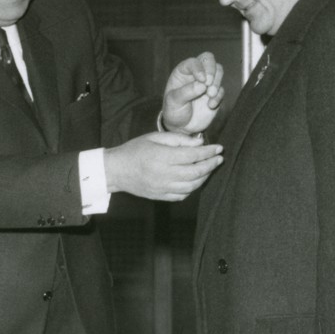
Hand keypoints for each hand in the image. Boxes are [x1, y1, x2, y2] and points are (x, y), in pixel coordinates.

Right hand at [103, 131, 223, 201]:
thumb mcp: (154, 137)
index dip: (209, 152)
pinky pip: (182, 195)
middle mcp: (164, 174)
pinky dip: (193, 188)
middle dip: (211, 165)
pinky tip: (195, 180)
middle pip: (196, 172)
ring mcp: (162, 187)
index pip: (193, 155)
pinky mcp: (160, 196)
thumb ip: (178, 139)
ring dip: (204, 177)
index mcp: (162, 157)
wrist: (116, 170)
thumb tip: (200, 143)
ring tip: (209, 168)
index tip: (218, 148)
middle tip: (219, 158)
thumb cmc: (134, 150)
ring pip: (192, 186)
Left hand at [161, 52, 224, 134]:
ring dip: (217, 82)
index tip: (201, 80)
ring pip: (219, 71)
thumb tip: (201, 85)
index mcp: (183, 72)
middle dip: (211, 70)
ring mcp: (207, 83)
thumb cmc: (173, 110)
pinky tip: (210, 105)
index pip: (193, 61)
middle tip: (208, 83)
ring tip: (210, 95)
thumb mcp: (173, 102)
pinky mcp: (215, 94)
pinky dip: (218, 97)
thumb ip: (186, 92)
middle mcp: (196, 74)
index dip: (199, 68)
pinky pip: (222, 90)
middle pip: (209, 59)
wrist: (182, 126)